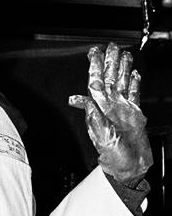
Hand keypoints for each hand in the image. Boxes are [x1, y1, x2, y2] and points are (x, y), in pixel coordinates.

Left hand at [68, 42, 152, 182]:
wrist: (130, 169)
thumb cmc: (114, 158)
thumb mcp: (101, 137)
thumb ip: (93, 118)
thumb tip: (80, 100)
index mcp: (101, 109)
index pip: (96, 82)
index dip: (95, 66)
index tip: (94, 52)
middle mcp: (111, 106)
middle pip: (110, 78)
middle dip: (110, 61)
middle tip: (111, 46)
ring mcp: (123, 109)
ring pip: (122, 83)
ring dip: (123, 68)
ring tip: (124, 54)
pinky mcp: (134, 115)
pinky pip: (134, 95)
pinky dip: (135, 84)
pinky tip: (135, 74)